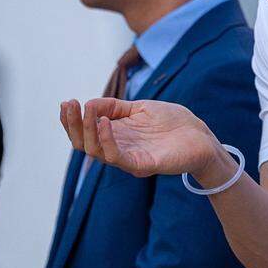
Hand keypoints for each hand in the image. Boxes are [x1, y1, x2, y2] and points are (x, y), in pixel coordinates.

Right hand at [59, 98, 234, 185]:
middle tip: (69, 105)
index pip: (85, 134)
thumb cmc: (172, 122)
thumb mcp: (140, 108)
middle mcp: (118, 149)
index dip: (72, 121)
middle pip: (84, 144)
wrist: (201, 136)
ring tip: (87, 111)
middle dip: (73, 125)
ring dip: (88, 131)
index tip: (66, 102)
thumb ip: (115, 107)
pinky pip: (118, 157)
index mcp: (116, 136)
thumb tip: (89, 103)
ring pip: (96, 152)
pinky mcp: (143, 164)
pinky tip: (105, 123)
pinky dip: (107, 141)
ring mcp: (130, 159)